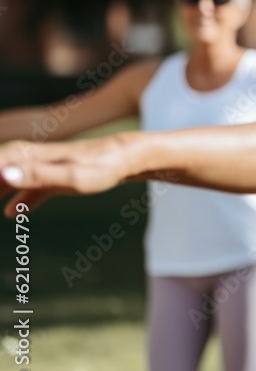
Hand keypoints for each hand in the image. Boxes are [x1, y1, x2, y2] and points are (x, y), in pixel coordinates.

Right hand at [0, 136, 131, 216]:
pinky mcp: (57, 177)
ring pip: (10, 179)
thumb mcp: (71, 176)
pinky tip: (11, 213)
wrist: (129, 157)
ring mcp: (44, 168)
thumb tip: (4, 175)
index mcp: (29, 157)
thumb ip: (38, 177)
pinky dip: (18, 199)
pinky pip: (29, 189)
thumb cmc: (102, 167)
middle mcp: (32, 159)